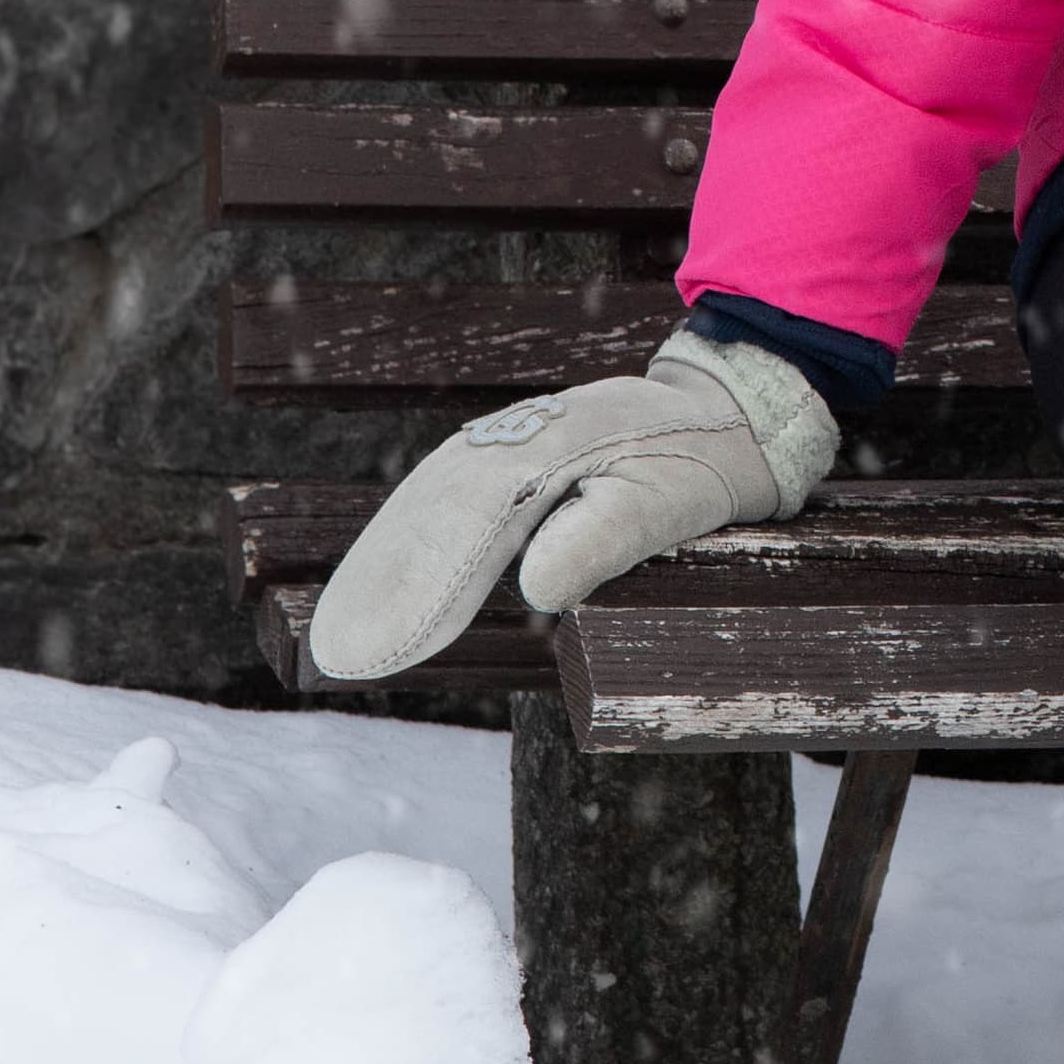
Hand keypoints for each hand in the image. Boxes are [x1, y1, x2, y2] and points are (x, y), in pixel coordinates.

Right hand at [308, 324, 840, 682]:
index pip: (466, 523)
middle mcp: (514, 439)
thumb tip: (534, 589)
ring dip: (386, 563)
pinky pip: (447, 498)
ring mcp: (508, 443)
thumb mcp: (668, 499)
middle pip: (430, 509)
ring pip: (429, 501)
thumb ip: (605, 537)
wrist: (720, 408)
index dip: (420, 587)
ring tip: (349, 631)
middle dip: (384, 581)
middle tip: (344, 654)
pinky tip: (389, 579)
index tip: (383, 646)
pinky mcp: (510, 458)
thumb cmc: (695, 462)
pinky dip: (413, 540)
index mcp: (547, 448)